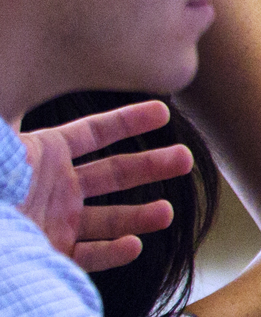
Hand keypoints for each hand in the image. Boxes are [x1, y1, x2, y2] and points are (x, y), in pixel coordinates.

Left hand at [18, 100, 193, 271]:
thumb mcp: (3, 143)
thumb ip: (14, 112)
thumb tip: (21, 62)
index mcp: (43, 155)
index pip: (95, 133)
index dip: (129, 120)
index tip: (164, 112)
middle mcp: (54, 187)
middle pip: (114, 174)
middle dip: (151, 166)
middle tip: (185, 160)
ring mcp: (55, 221)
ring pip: (109, 217)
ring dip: (140, 213)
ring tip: (167, 211)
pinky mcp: (50, 254)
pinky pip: (89, 255)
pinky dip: (113, 251)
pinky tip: (133, 244)